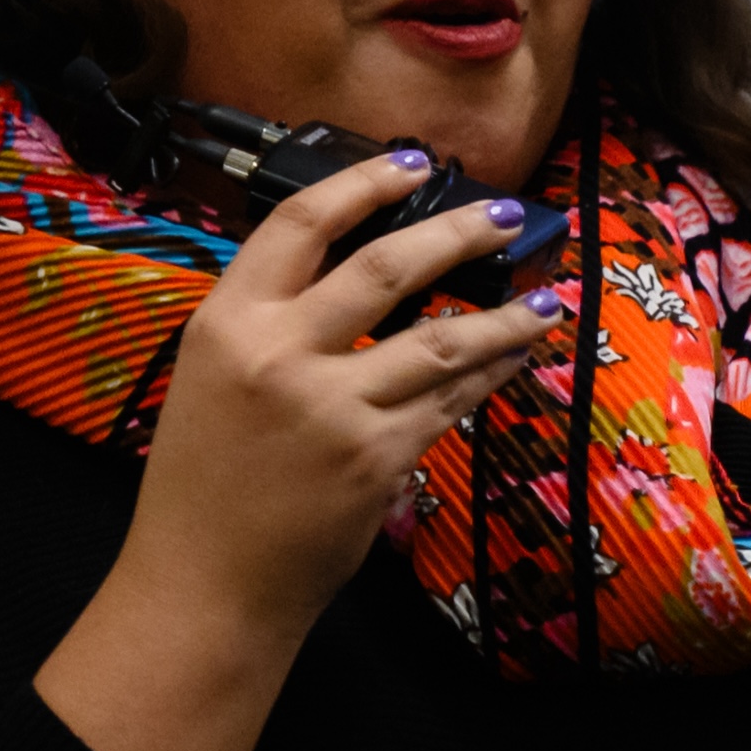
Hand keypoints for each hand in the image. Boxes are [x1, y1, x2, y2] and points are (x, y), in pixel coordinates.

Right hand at [33, 154, 565, 750]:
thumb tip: (352, 274)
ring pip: (440, 339)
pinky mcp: (378, 458)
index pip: (301, 224)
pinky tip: (514, 357)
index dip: (363, 183)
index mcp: (228, 323)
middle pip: (387, 266)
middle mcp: (281, 355)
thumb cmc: (204, 486)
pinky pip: (449, 402)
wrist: (207, 586)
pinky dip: (488, 374)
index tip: (413, 163)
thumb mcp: (212, 380)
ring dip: (504, 314)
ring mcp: (335, 407)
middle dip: (459, 232)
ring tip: (545, 296)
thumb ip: (270, 325)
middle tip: (506, 214)